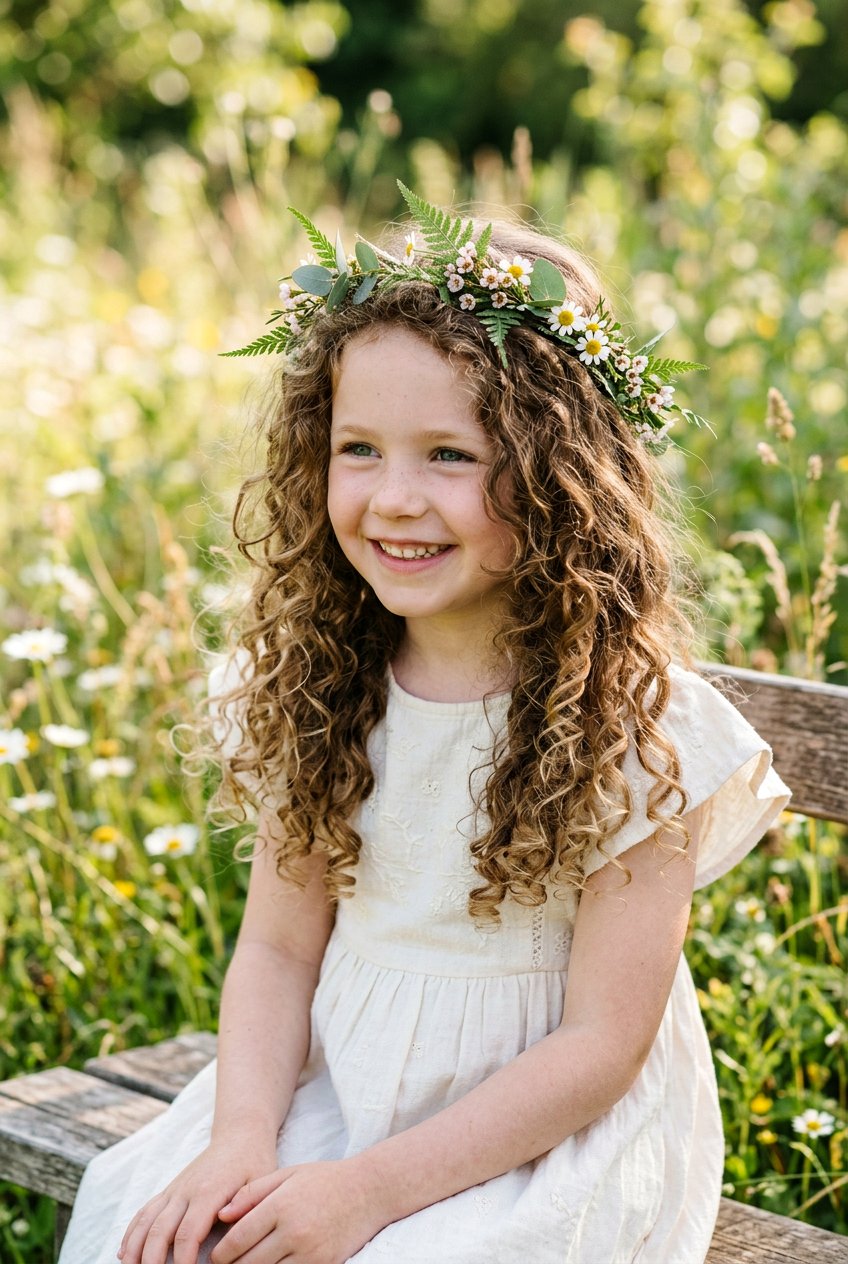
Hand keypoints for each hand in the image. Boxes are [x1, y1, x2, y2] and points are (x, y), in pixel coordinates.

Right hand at [117, 1137, 279, 1263]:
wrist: (240, 1133)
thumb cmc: (254, 1162)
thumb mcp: (260, 1183)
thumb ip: (244, 1208)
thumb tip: (226, 1231)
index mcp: (208, 1192)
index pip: (188, 1234)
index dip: (183, 1261)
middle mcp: (186, 1190)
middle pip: (160, 1231)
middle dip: (152, 1261)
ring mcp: (175, 1189)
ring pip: (146, 1222)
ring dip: (135, 1249)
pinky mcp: (170, 1190)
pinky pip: (145, 1211)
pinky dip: (132, 1233)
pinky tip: (124, 1252)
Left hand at [210, 1158, 387, 1263]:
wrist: (369, 1191)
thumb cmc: (325, 1179)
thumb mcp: (287, 1175)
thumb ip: (252, 1193)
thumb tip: (221, 1215)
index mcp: (281, 1205)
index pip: (238, 1240)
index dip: (220, 1254)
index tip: (215, 1257)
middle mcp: (294, 1231)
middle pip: (248, 1263)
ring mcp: (310, 1253)